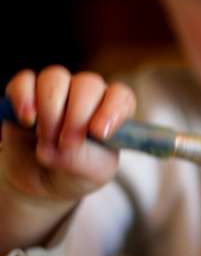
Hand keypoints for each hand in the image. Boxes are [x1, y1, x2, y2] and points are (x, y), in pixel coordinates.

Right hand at [1, 65, 135, 205]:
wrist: (42, 177)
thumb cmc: (77, 171)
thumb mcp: (89, 174)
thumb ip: (83, 159)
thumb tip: (64, 148)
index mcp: (113, 110)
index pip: (121, 96)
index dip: (111, 110)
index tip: (98, 133)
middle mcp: (88, 93)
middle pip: (87, 85)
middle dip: (76, 117)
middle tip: (66, 144)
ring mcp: (57, 89)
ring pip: (55, 78)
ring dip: (50, 110)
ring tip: (45, 138)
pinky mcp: (25, 92)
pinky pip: (24, 81)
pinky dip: (24, 98)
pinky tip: (27, 120)